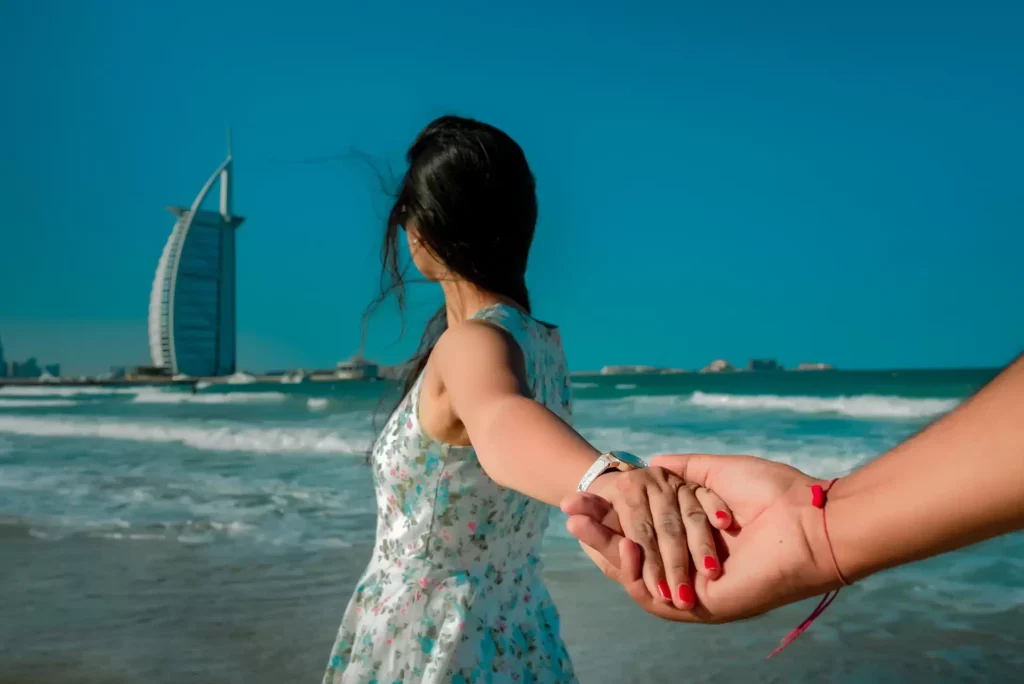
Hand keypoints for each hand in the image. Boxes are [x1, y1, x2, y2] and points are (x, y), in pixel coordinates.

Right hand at [563, 454, 838, 622]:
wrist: (811, 520)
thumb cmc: (775, 494)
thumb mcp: (716, 473)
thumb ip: (684, 469)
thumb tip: (650, 462)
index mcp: (695, 540)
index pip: (642, 532)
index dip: (609, 516)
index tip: (581, 497)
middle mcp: (693, 567)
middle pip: (633, 555)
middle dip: (596, 535)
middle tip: (567, 512)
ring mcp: (697, 589)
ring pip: (638, 578)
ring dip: (605, 552)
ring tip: (578, 525)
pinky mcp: (704, 606)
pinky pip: (656, 597)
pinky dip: (632, 575)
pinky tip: (618, 547)